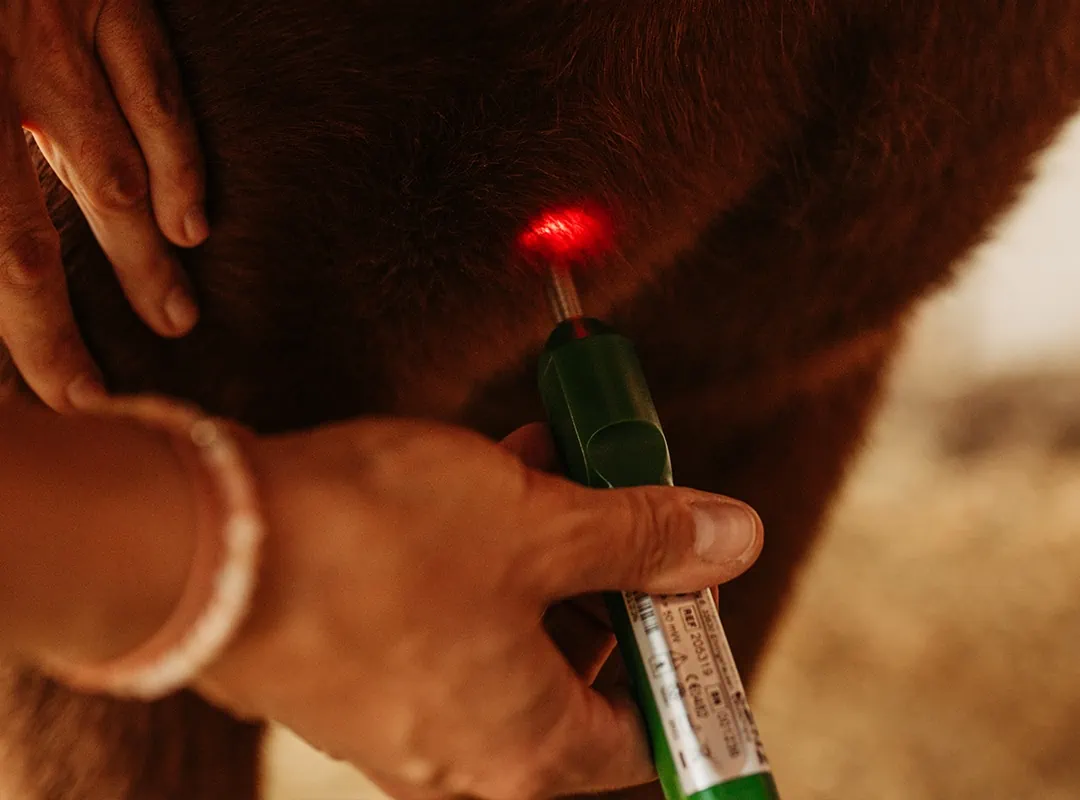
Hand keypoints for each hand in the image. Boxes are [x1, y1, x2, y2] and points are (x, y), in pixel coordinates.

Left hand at [0, 0, 205, 410]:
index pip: (3, 253)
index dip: (33, 339)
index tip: (69, 401)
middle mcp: (10, 84)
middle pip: (53, 233)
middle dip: (79, 322)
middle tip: (104, 392)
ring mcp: (63, 39)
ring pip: (118, 174)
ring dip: (144, 258)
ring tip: (175, 319)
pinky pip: (154, 88)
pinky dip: (180, 157)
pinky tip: (195, 217)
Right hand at [196, 419, 763, 799]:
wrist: (199, 546)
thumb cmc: (377, 550)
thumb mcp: (539, 526)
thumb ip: (641, 537)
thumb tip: (733, 537)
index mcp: (525, 751)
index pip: (646, 734)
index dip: (682, 657)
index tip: (687, 586)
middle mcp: (462, 753)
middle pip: (576, 675)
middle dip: (608, 579)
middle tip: (623, 505)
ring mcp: (397, 712)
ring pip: (506, 633)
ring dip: (542, 554)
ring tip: (551, 467)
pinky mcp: (348, 662)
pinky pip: (442, 617)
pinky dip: (479, 558)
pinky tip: (482, 479)